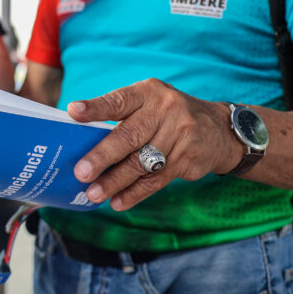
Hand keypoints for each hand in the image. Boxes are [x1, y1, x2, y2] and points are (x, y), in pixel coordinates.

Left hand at [68, 79, 240, 210]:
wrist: (219, 130)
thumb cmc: (167, 116)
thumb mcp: (149, 104)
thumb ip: (122, 118)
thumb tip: (82, 144)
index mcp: (148, 92)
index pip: (119, 100)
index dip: (96, 107)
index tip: (73, 112)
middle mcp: (165, 110)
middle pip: (129, 136)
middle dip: (102, 156)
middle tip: (81, 172)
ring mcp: (179, 135)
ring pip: (141, 163)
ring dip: (115, 182)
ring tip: (93, 194)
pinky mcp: (187, 159)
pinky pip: (156, 180)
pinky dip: (134, 193)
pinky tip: (117, 201)